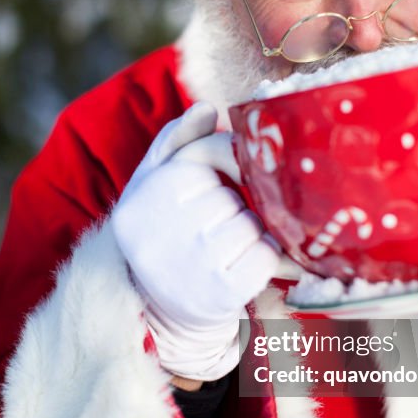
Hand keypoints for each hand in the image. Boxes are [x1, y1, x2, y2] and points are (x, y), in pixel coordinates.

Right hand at [112, 103, 279, 381]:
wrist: (154, 308)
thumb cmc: (160, 233)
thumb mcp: (151, 181)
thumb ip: (176, 140)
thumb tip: (206, 109)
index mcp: (153, 189)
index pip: (215, 158)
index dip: (227, 172)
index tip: (218, 192)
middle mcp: (168, 225)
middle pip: (236, 196)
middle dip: (237, 208)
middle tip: (216, 228)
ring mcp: (195, 261)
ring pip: (254, 226)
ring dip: (251, 235)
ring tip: (225, 249)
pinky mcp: (221, 291)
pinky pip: (266, 258)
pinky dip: (263, 261)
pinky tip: (238, 267)